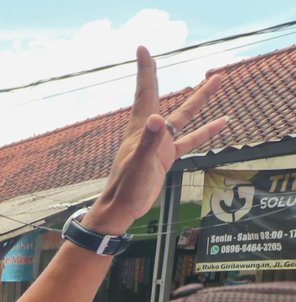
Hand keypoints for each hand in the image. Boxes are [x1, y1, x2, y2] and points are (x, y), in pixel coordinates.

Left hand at [85, 47, 227, 234]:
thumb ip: (148, 142)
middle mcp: (149, 131)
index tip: (143, 49)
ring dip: (200, 100)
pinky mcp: (166, 157)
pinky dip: (206, 131)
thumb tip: (157, 119)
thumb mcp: (139, 164)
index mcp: (140, 128)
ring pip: (184, 116)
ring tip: (218, 80)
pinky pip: (190, 140)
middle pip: (165, 98)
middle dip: (171, 78)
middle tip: (181, 59)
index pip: (145, 92)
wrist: (121, 209)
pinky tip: (222, 123)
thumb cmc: (126, 187)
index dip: (146, 70)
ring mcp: (159, 144)